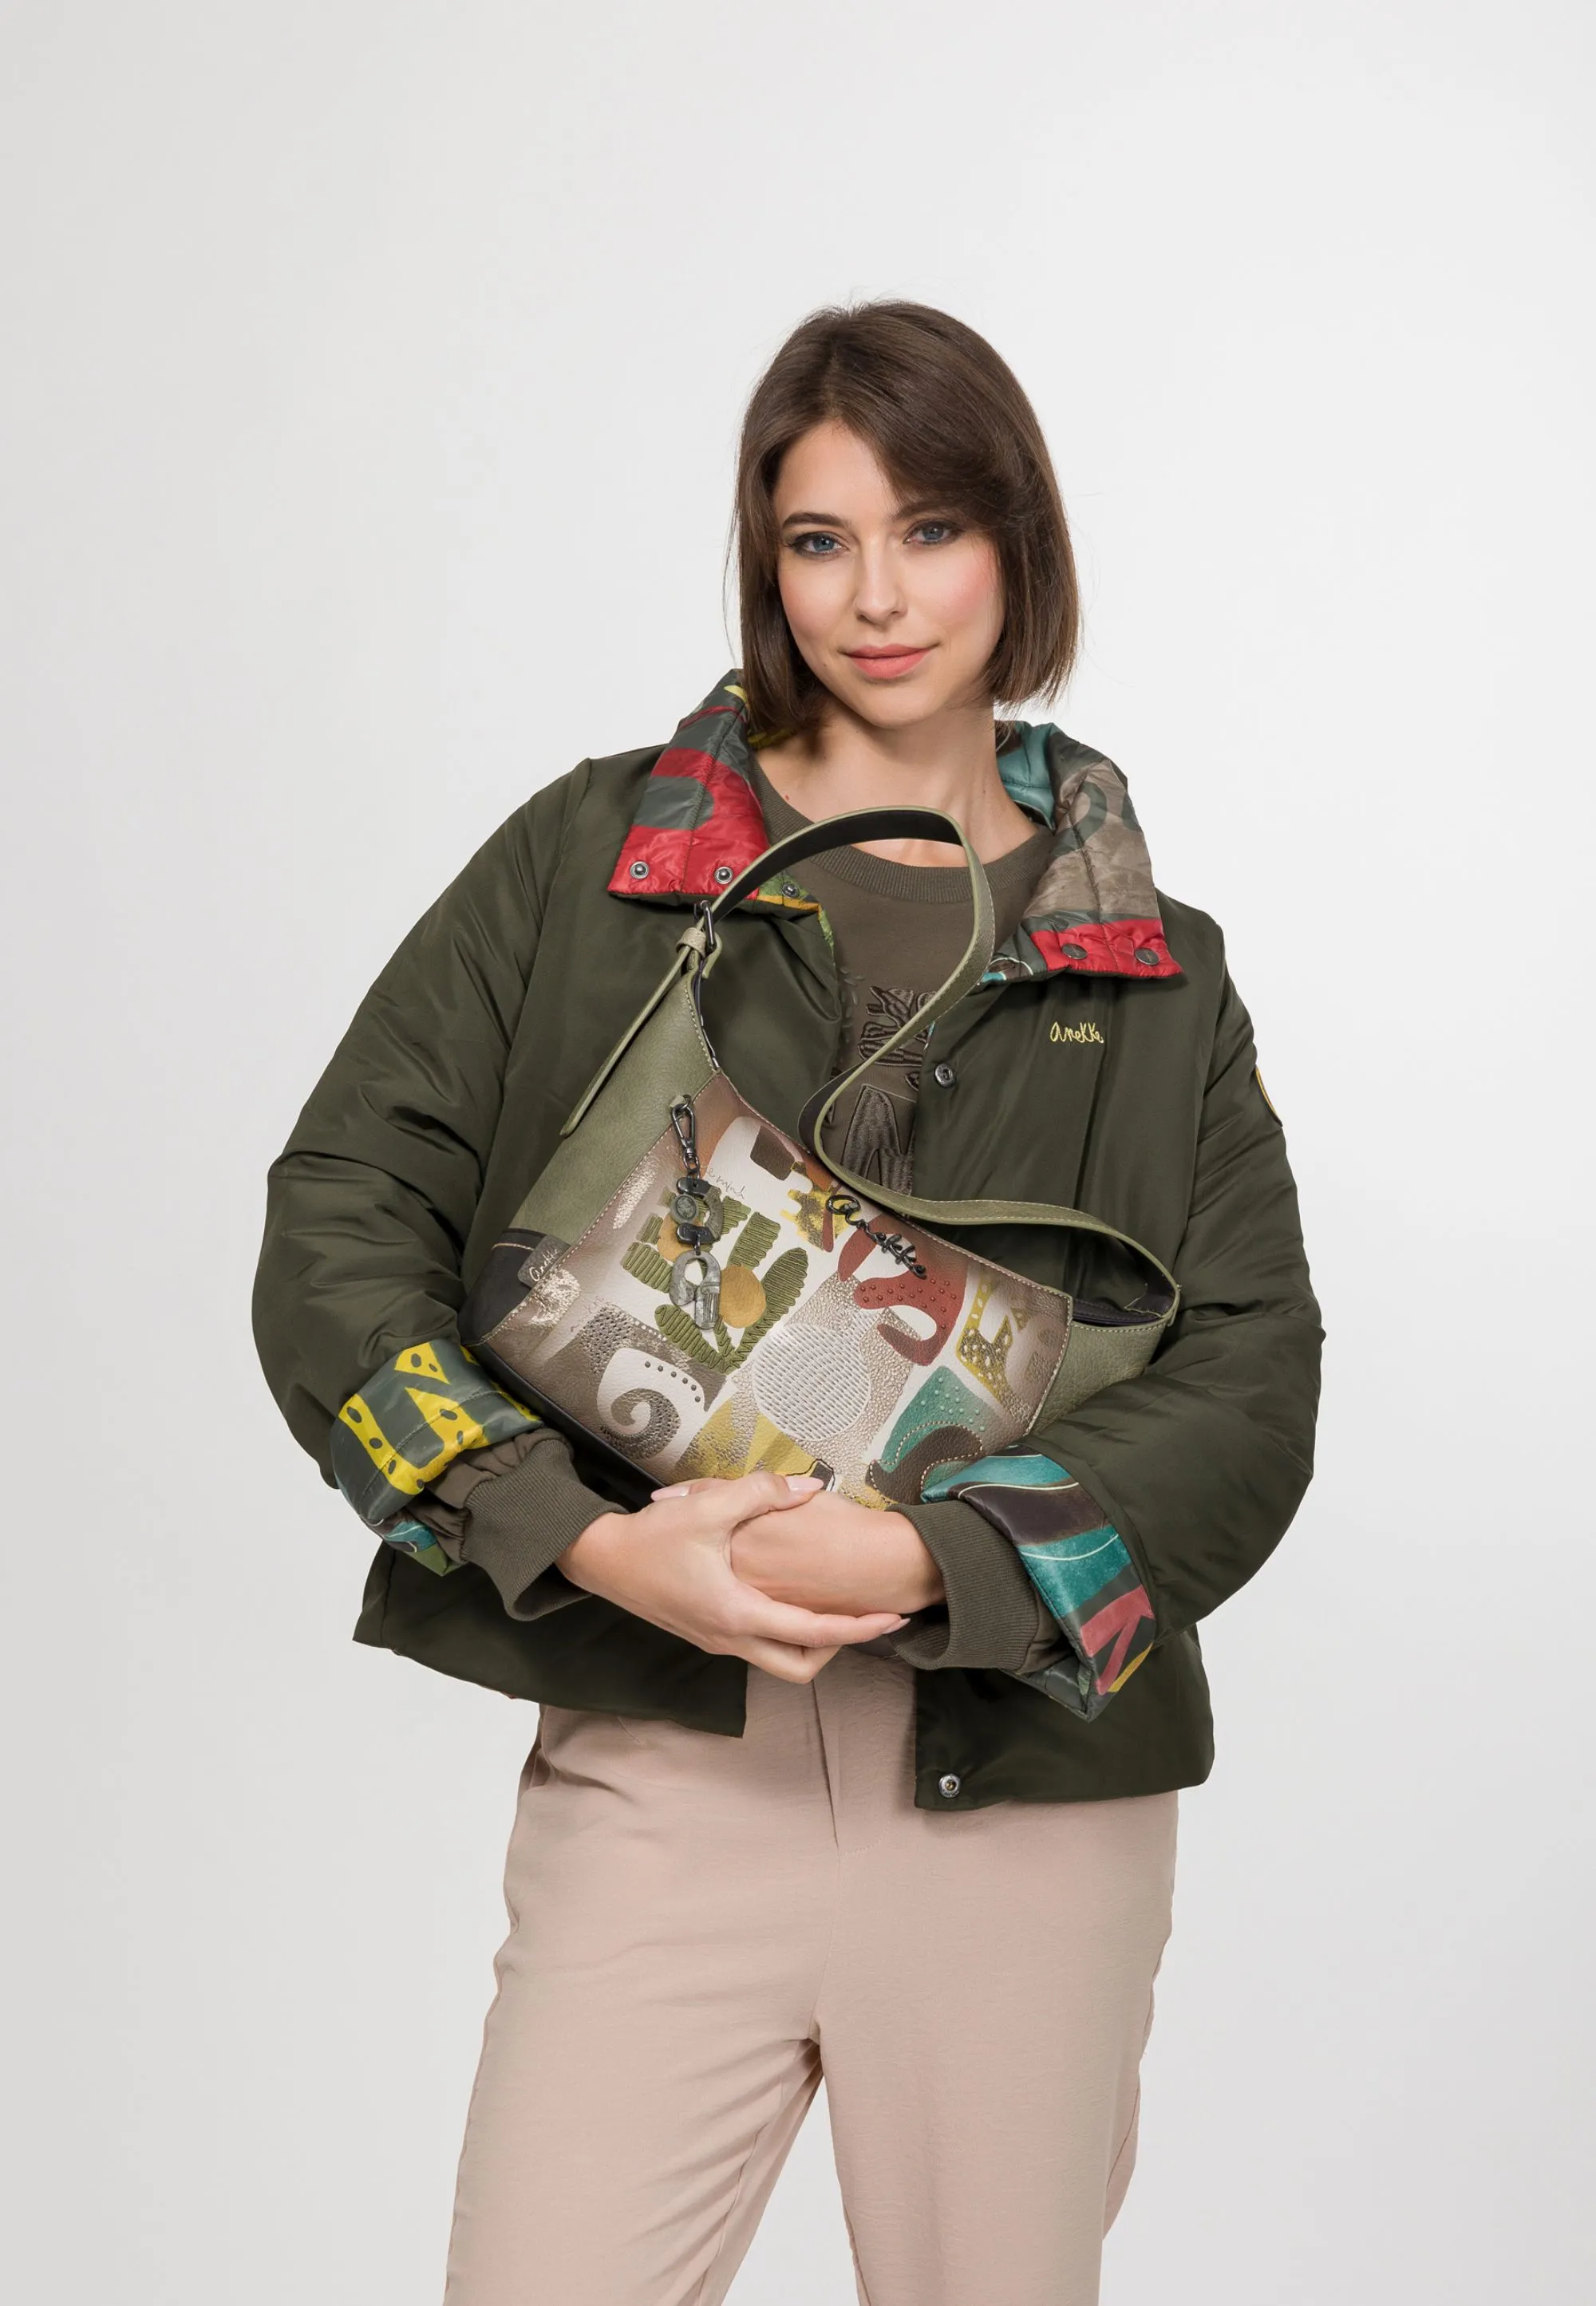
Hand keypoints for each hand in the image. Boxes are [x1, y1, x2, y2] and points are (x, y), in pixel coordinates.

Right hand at [556, 1471, 911, 1684]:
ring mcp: (716, 1640)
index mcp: (737, 1613)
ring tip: (835, 1609)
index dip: (859, 1627)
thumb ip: (762, 1493)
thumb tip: (809, 1485)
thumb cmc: (651, 1537)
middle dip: (839, 1648)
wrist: (599, 1560)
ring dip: (810, 1642)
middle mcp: (730, 1637)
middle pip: (800, 1667)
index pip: (814, 1634)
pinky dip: (784, 1632)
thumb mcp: (708, 1506)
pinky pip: (757, 1645)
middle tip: (865, 1619)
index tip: (891, 1617)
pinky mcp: (706, 1632)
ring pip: (777, 1659)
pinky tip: (791, 1600)